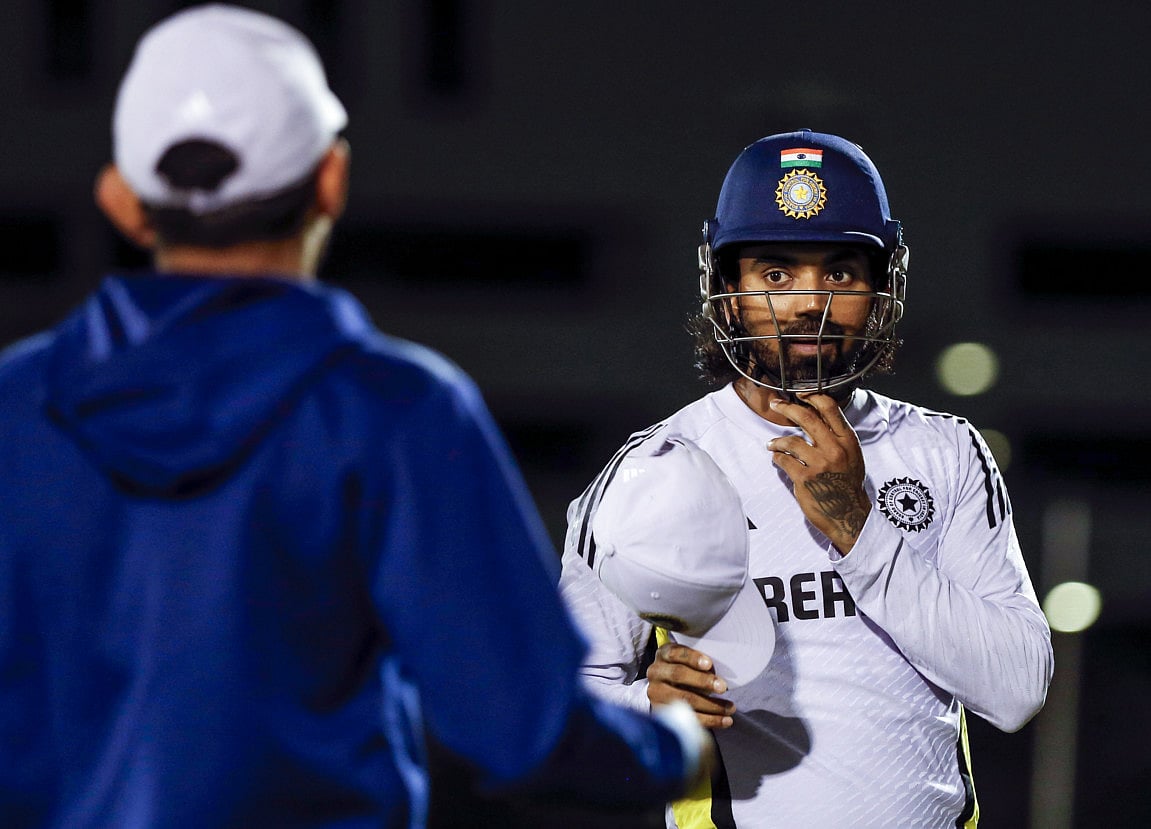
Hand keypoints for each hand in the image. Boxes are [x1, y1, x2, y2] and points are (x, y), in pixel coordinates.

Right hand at [646, 641, 734, 728]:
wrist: (663, 690)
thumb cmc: (683, 671)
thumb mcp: (686, 661)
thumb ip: (699, 665)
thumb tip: (720, 677)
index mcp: (663, 654)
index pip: (675, 653)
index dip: (692, 658)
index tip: (709, 664)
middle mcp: (656, 672)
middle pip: (678, 675)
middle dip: (703, 681)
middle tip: (723, 687)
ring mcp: (655, 693)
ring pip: (683, 700)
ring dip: (711, 705)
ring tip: (730, 708)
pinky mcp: (661, 712)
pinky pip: (686, 718)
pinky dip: (709, 720)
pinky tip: (725, 720)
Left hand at [767, 393, 869, 553]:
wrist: (849, 515)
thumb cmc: (848, 484)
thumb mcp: (852, 455)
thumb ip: (837, 437)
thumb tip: (815, 415)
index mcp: (848, 441)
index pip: (829, 408)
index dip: (812, 396)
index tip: (799, 394)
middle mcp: (835, 449)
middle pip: (806, 418)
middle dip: (786, 408)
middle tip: (775, 404)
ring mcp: (819, 463)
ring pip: (790, 440)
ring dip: (777, 441)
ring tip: (772, 444)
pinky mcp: (805, 479)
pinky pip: (783, 461)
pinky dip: (777, 458)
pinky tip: (777, 459)